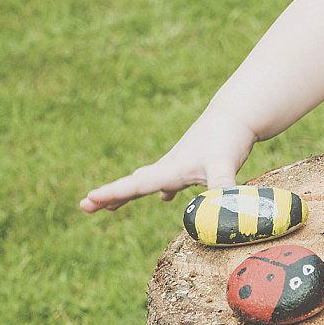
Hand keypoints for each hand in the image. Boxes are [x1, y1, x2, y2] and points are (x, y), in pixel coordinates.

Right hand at [80, 118, 256, 213]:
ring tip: (111, 205)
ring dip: (130, 193)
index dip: (112, 194)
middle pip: (135, 184)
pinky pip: (170, 179)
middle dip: (110, 196)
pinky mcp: (193, 162)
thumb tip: (220, 210)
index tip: (87, 200)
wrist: (238, 114)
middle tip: (84, 206)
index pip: (135, 185)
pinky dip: (162, 189)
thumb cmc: (228, 139)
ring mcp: (180, 163)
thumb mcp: (224, 165)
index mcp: (170, 170)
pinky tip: (165, 197)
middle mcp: (170, 166)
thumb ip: (221, 187)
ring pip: (149, 181)